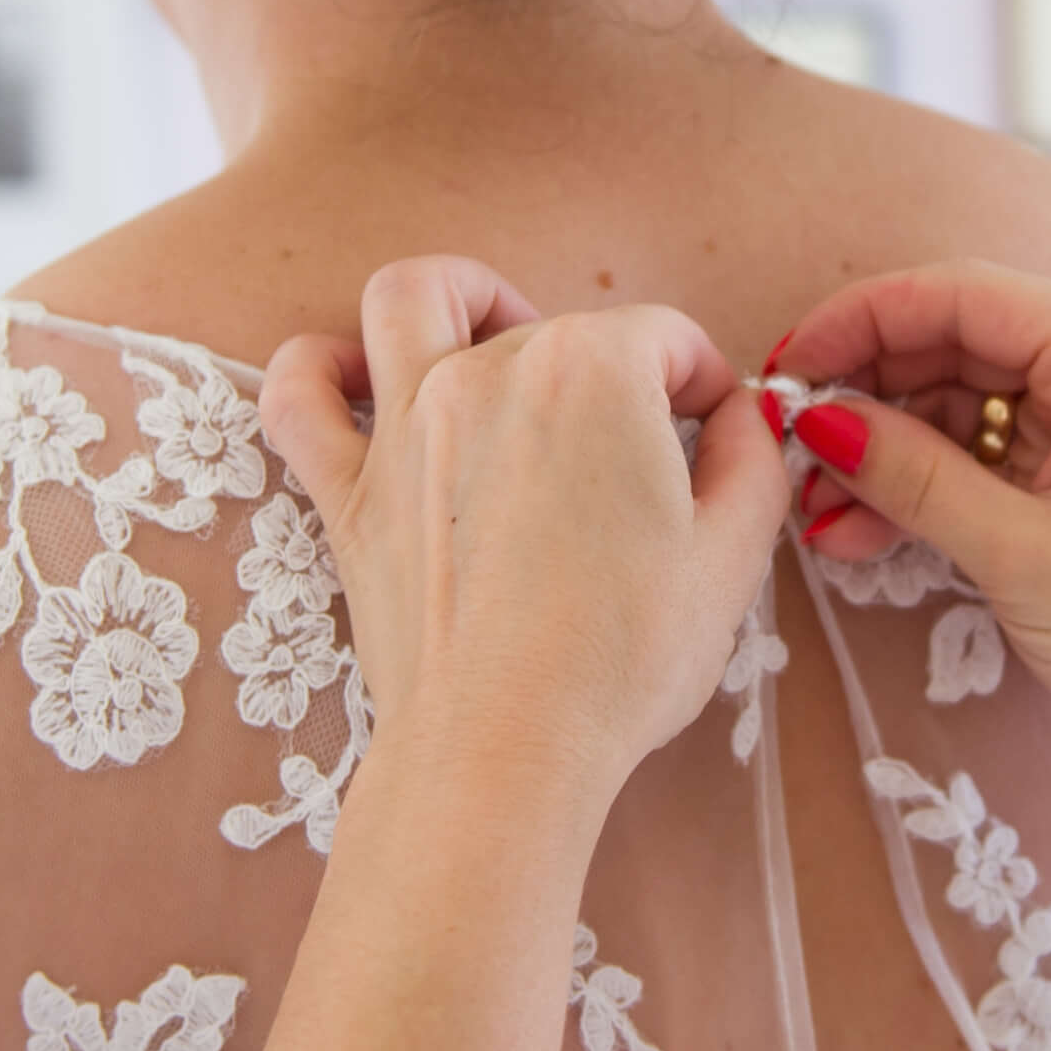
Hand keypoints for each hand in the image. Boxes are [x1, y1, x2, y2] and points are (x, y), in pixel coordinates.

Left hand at [259, 258, 794, 800]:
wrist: (508, 752)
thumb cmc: (622, 658)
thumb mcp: (733, 553)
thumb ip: (751, 456)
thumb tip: (737, 416)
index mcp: (594, 371)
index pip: (668, 339)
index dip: (705, 387)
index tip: (713, 441)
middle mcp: (490, 372)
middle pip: (559, 328)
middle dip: (611, 373)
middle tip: (635, 456)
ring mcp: (406, 427)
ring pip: (409, 299)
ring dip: (459, 297)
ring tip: (494, 337)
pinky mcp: (350, 494)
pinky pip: (298, 396)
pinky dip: (317, 369)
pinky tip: (354, 380)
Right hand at [772, 262, 1050, 798]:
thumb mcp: (1027, 557)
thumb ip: (917, 477)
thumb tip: (817, 419)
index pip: (961, 295)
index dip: (859, 323)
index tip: (783, 371)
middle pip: (955, 344)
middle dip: (865, 396)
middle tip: (788, 451)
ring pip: (962, 405)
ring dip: (887, 454)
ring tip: (820, 514)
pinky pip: (987, 458)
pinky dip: (926, 490)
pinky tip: (861, 531)